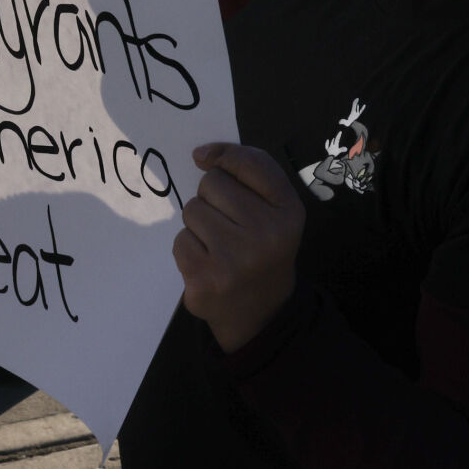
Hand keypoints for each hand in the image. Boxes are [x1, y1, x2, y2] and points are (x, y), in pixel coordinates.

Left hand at [173, 143, 304, 354]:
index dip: (225, 157)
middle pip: (212, 182)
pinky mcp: (204, 281)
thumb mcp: (275, 205)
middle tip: (228, 222)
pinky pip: (180, 240)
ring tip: (218, 244)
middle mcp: (266, 235)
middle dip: (212, 197)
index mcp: (288, 211)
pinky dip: (188, 248)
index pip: (248, 162)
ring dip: (199, 224)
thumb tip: (201, 155)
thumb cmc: (264, 245)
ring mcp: (234, 260)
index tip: (212, 162)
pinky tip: (207, 263)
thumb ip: (248, 167)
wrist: (262, 313)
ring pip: (192, 210)